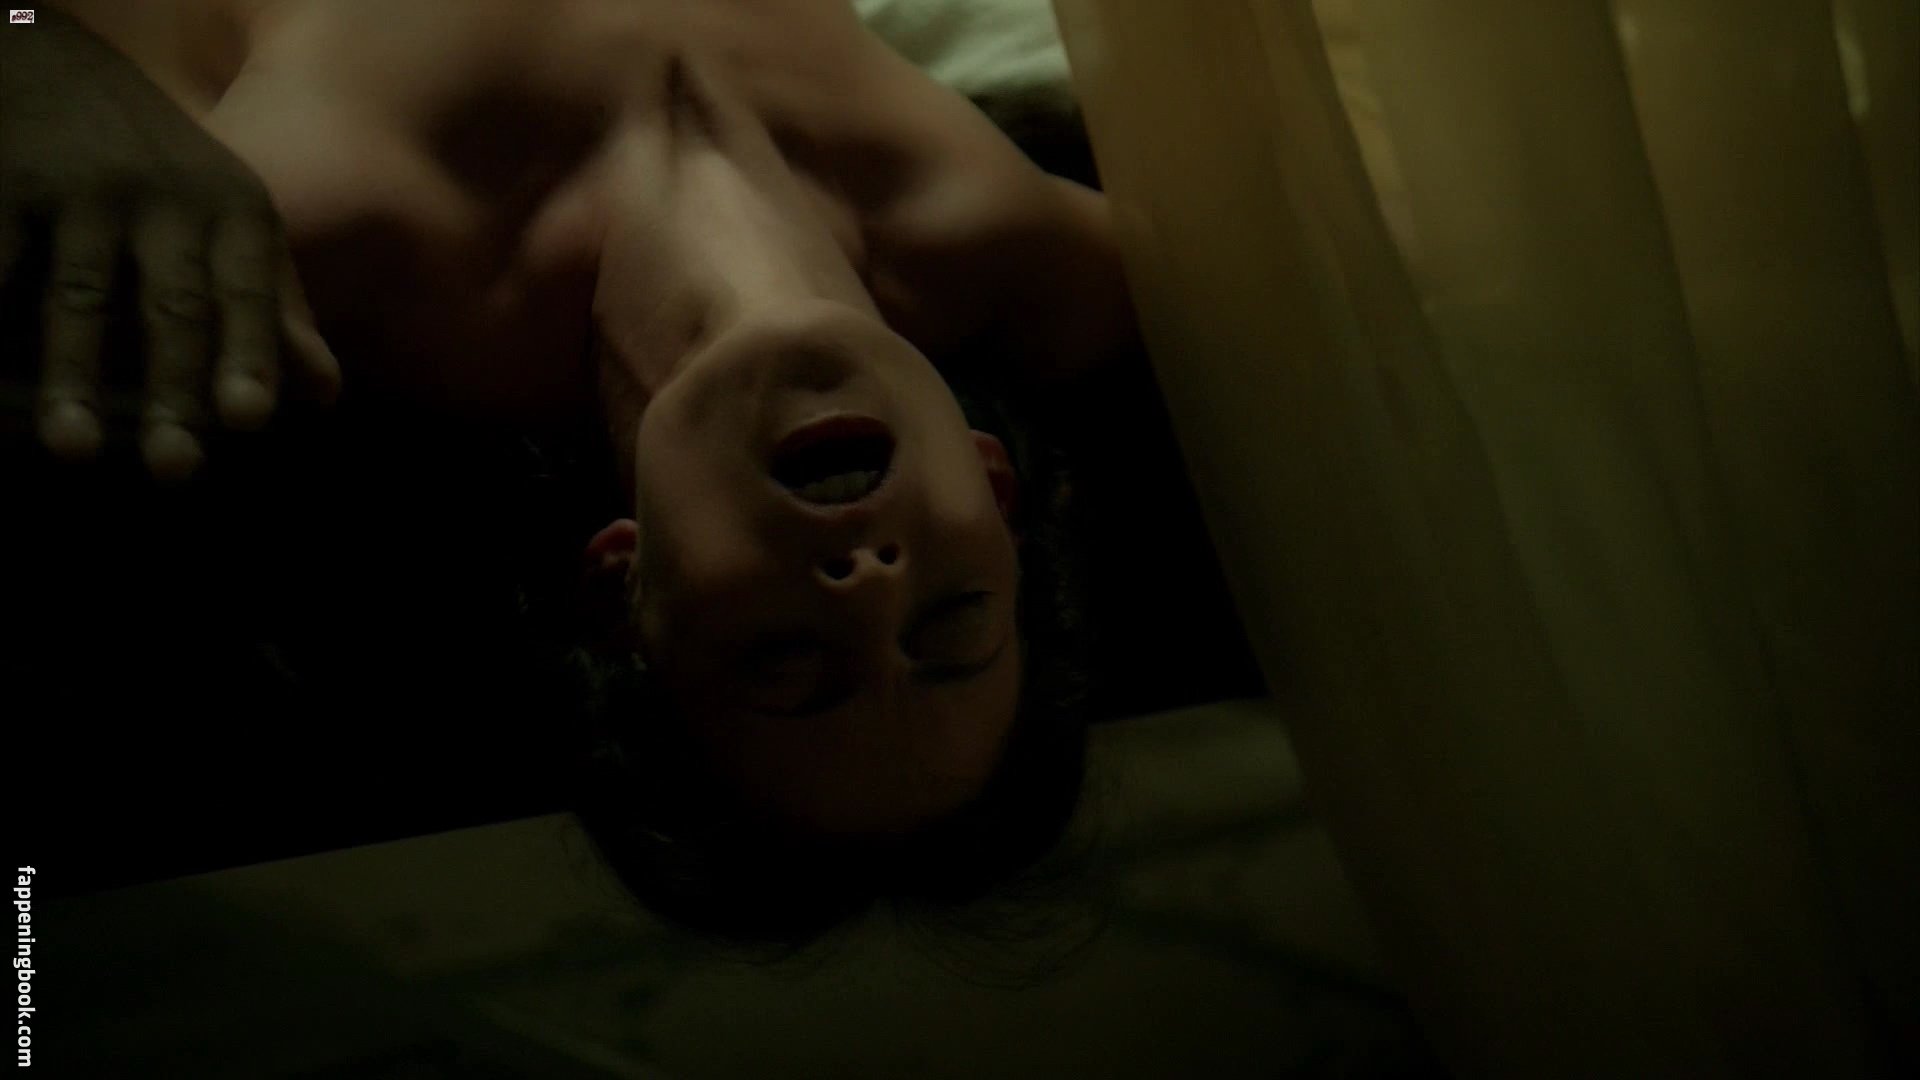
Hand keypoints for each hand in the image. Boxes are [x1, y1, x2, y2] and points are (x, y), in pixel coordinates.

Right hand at [1, 9, 338, 480]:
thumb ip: (273, 305)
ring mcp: (85, 189)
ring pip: (80, 298)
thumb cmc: (161, 168)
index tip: (248, 419)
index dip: (251, 356)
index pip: (249, 296)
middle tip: (176, 468)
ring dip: (74, 377)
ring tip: (74, 449)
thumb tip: (326, 392)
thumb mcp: (230, 219)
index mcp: (236, 212)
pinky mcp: (11, 180)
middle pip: (172, 307)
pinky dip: (4, 312)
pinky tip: (1, 372)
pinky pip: (5, 263)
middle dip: (174, 389)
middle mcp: (169, 198)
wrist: (60, 61)